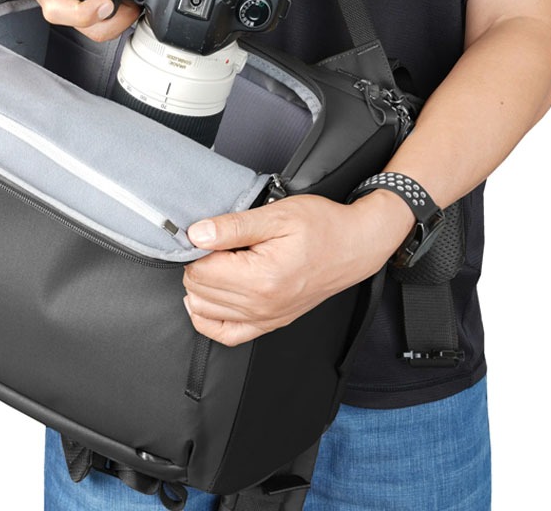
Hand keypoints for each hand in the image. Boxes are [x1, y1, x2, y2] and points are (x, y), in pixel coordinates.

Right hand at [0, 0, 144, 40]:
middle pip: (86, 29)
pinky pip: (92, 23)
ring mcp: (64, 4)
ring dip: (117, 21)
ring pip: (92, 30)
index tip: (106, 4)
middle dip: (116, 22)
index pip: (59, 7)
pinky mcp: (71, 7)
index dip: (83, 14)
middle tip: (134, 0)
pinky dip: (112, 16)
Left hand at [182, 192, 412, 346]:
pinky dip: (208, 318)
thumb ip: (233, 226)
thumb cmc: (322, 226)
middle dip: (197, 264)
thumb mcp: (276, 215)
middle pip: (199, 289)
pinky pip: (226, 334)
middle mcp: (262, 305)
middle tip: (215, 243)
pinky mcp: (270, 323)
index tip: (208, 233)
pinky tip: (206, 297)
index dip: (197, 247)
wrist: (354, 245)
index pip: (201, 270)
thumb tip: (196, 235)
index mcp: (262, 278)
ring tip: (216, 261)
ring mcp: (266, 318)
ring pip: (205, 311)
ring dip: (201, 286)